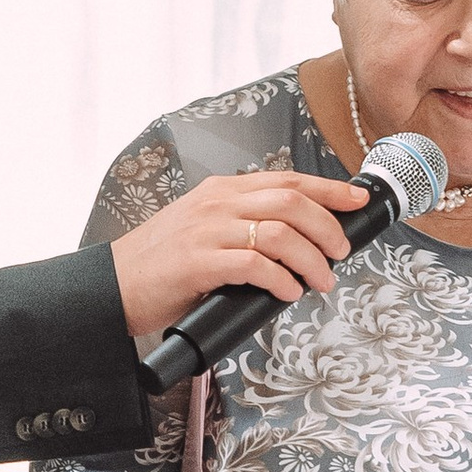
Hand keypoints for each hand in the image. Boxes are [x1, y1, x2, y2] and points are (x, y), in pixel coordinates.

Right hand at [109, 168, 370, 340]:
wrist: (113, 286)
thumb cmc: (162, 264)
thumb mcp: (205, 229)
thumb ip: (244, 225)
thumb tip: (296, 242)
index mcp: (223, 190)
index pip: (288, 180)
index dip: (330, 189)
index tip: (358, 200)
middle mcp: (217, 203)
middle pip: (292, 202)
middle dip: (328, 228)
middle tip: (340, 254)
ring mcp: (206, 230)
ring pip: (279, 233)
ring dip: (311, 259)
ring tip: (321, 281)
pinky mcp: (197, 262)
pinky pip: (253, 265)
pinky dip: (280, 279)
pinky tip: (288, 292)